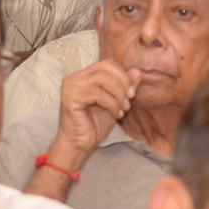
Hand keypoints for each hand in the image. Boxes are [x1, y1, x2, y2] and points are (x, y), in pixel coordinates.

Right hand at [47, 58, 137, 173]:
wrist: (79, 145)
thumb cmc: (94, 125)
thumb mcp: (115, 102)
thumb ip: (125, 86)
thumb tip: (138, 71)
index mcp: (83, 76)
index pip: (107, 64)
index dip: (123, 75)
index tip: (132, 92)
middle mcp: (74, 78)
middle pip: (105, 67)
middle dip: (123, 83)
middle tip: (130, 100)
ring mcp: (70, 86)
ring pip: (102, 79)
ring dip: (118, 94)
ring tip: (123, 109)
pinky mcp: (70, 97)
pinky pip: (97, 94)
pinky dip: (111, 103)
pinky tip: (115, 114)